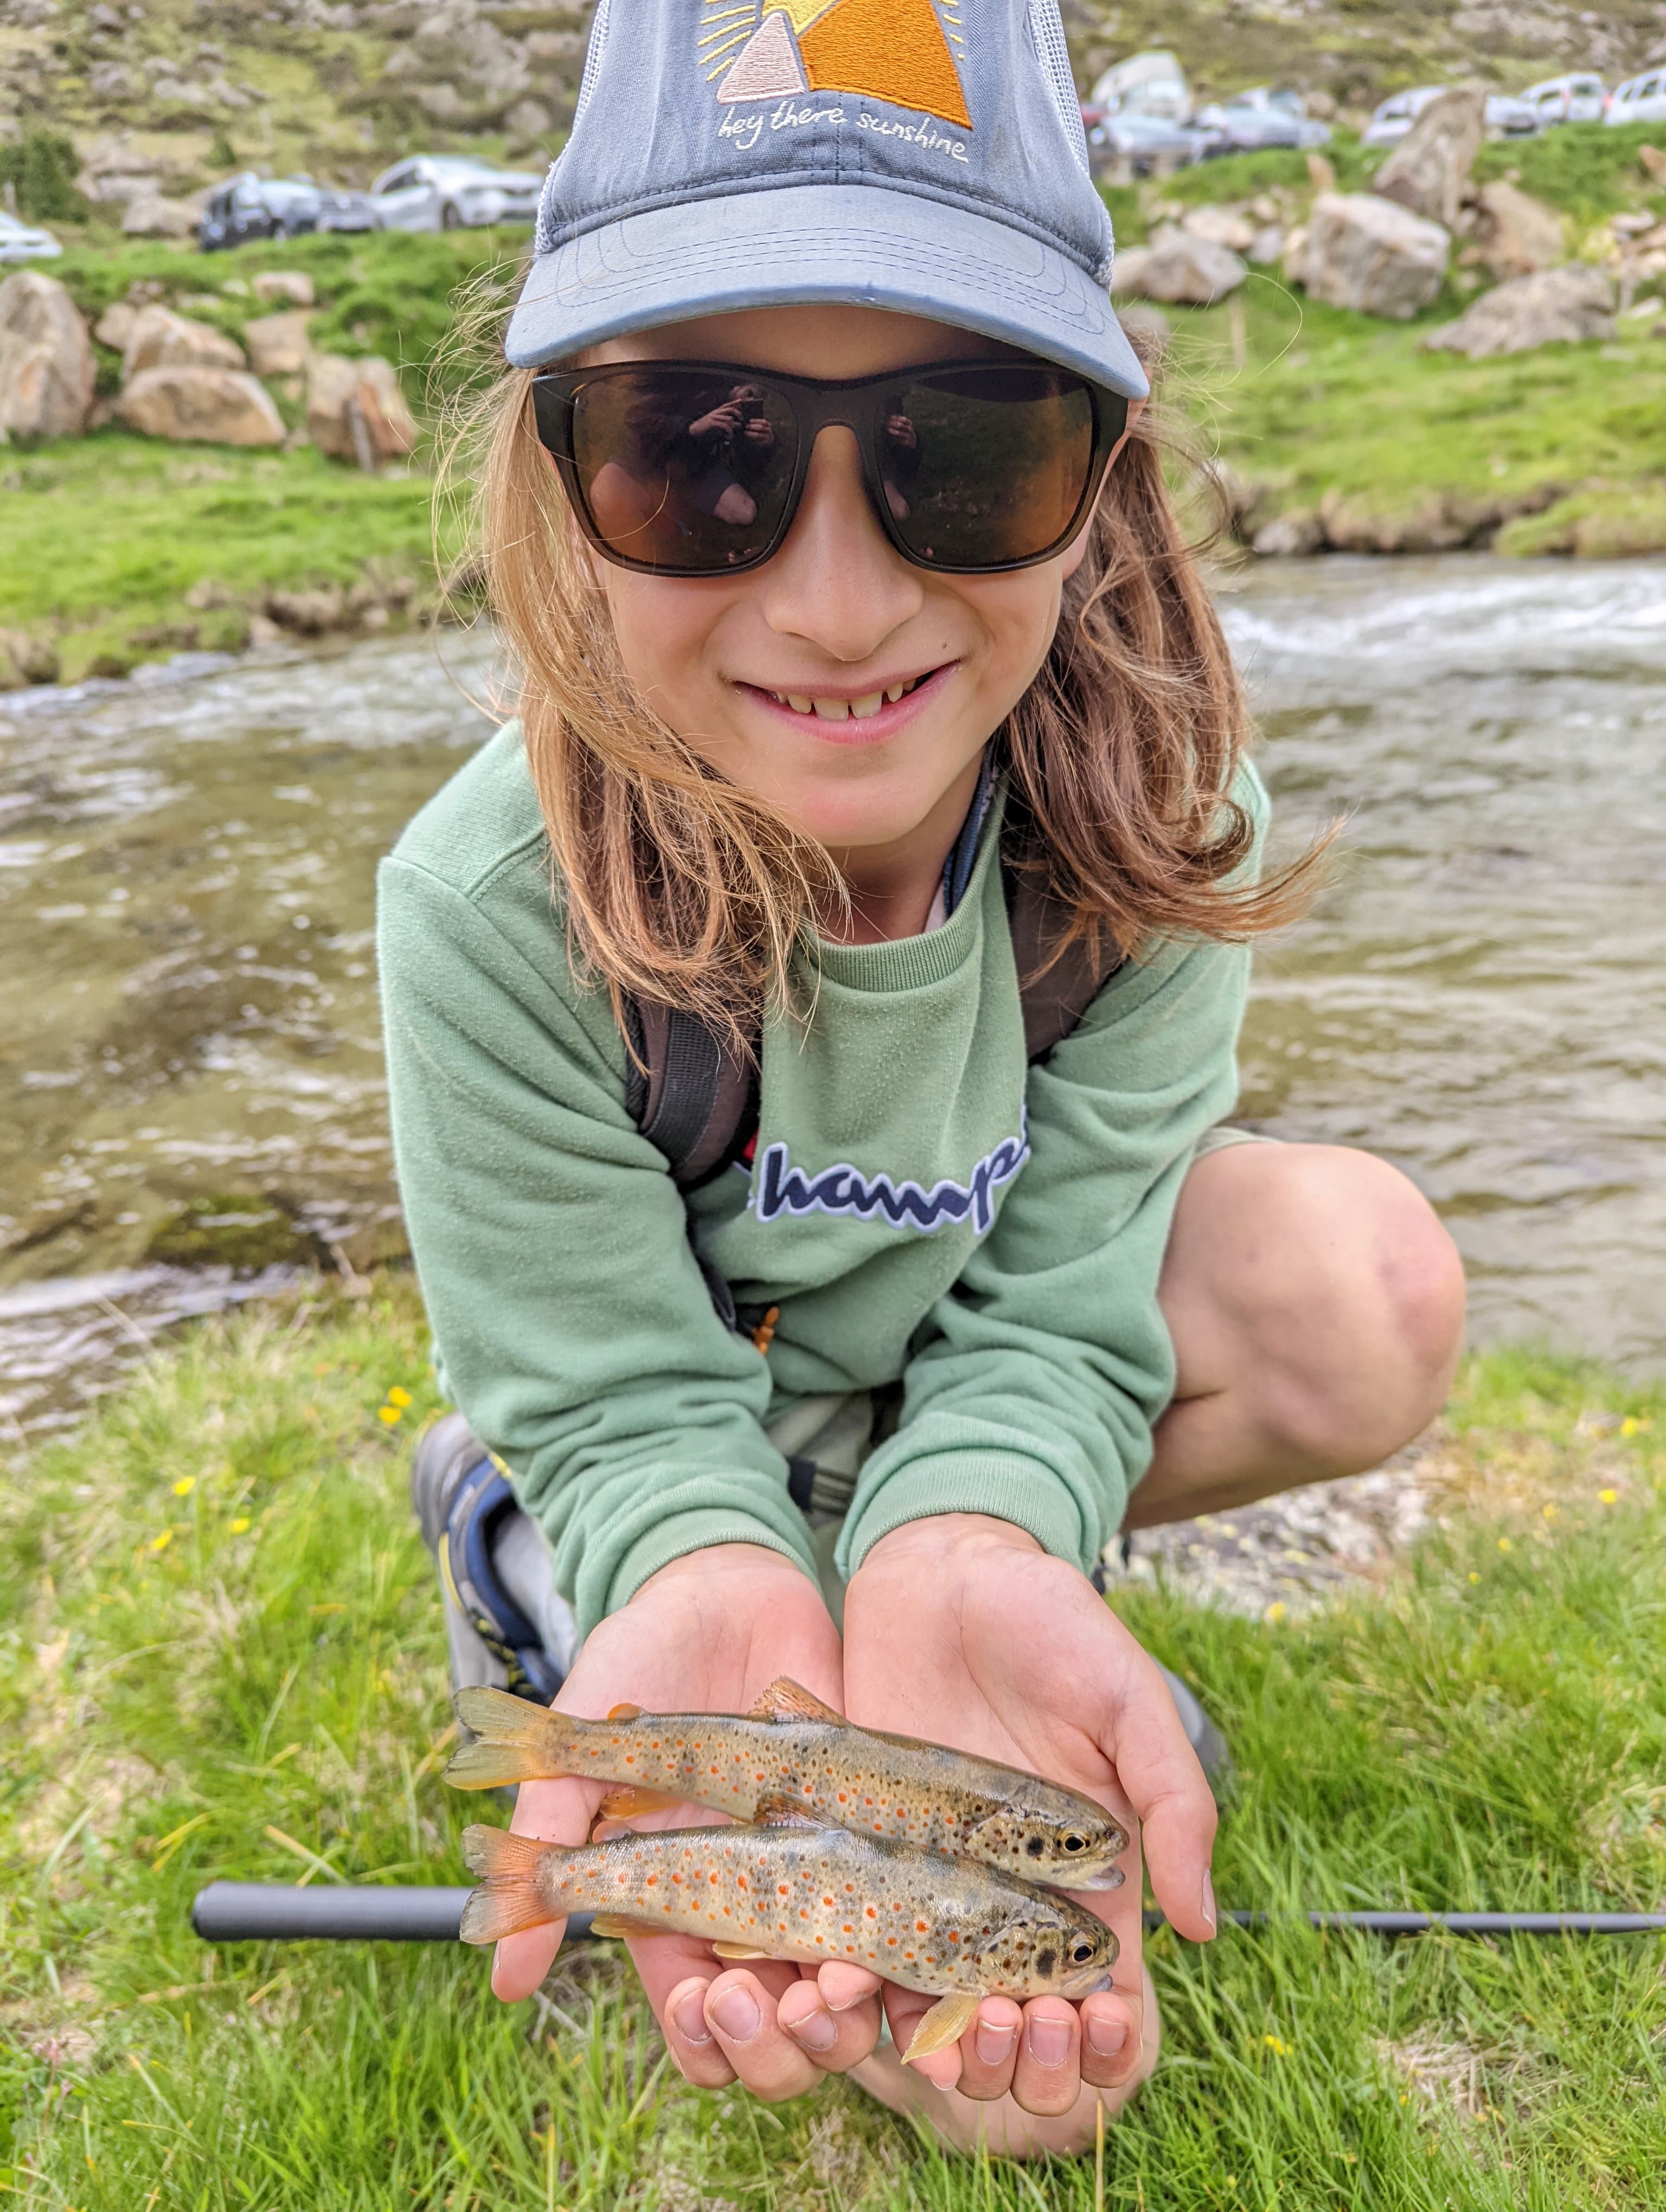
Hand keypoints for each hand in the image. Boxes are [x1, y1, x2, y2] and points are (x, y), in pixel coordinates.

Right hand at [489, 1543, 888, 2097]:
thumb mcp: (583, 1742)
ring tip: (844, 1971)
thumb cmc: (643, 1659)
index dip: (706, 2042)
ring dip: (847, 2013)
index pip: (699, 2029)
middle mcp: (754, 1911)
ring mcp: (823, 1879)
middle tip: (788, 1995)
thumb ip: (550, 1843)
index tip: (705, 1999)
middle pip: (778, 2043)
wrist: (732, 1586)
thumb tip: (499, 1977)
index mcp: (678, 1907)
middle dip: (781, 2044)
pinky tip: (898, 1943)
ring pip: (848, 2007)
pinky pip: (910, 1934)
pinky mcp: (880, 1838)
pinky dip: (909, 1963)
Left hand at [841, 1515, 1216, 2111]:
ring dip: (933, 2038)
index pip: (1105, 1988)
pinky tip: (843, 1988)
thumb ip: (1174, 1801)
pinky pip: (856, 1935)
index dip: (1103, 2037)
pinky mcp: (865, 1844)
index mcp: (1090, 1870)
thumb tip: (1204, 1926)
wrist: (945, 1563)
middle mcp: (1011, 1888)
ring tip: (932, 2040)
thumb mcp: (1130, 1699)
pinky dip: (850, 1978)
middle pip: (1017, 2016)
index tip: (1091, 2031)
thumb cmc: (1054, 1622)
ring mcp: (935, 1872)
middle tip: (1011, 2033)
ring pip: (933, 1997)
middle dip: (1016, 2057)